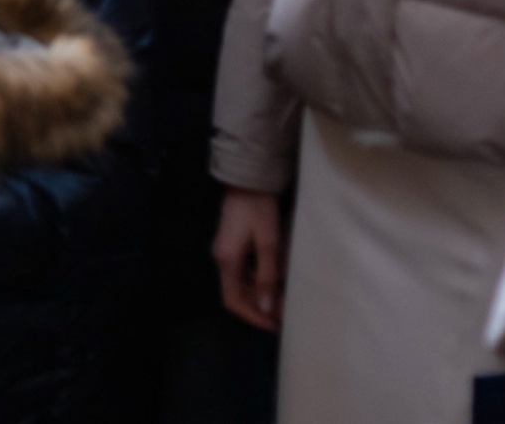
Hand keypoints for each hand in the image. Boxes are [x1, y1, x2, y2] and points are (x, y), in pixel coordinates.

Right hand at [213, 189, 282, 331]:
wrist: (249, 179)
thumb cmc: (259, 211)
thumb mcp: (268, 244)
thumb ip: (266, 277)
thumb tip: (265, 308)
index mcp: (227, 261)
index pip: (233, 301)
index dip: (252, 316)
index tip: (274, 325)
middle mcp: (221, 259)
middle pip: (235, 294)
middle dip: (257, 308)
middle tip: (282, 316)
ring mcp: (225, 251)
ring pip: (239, 283)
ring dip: (257, 296)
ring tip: (281, 302)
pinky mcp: (231, 244)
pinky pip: (241, 272)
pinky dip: (256, 282)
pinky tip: (272, 282)